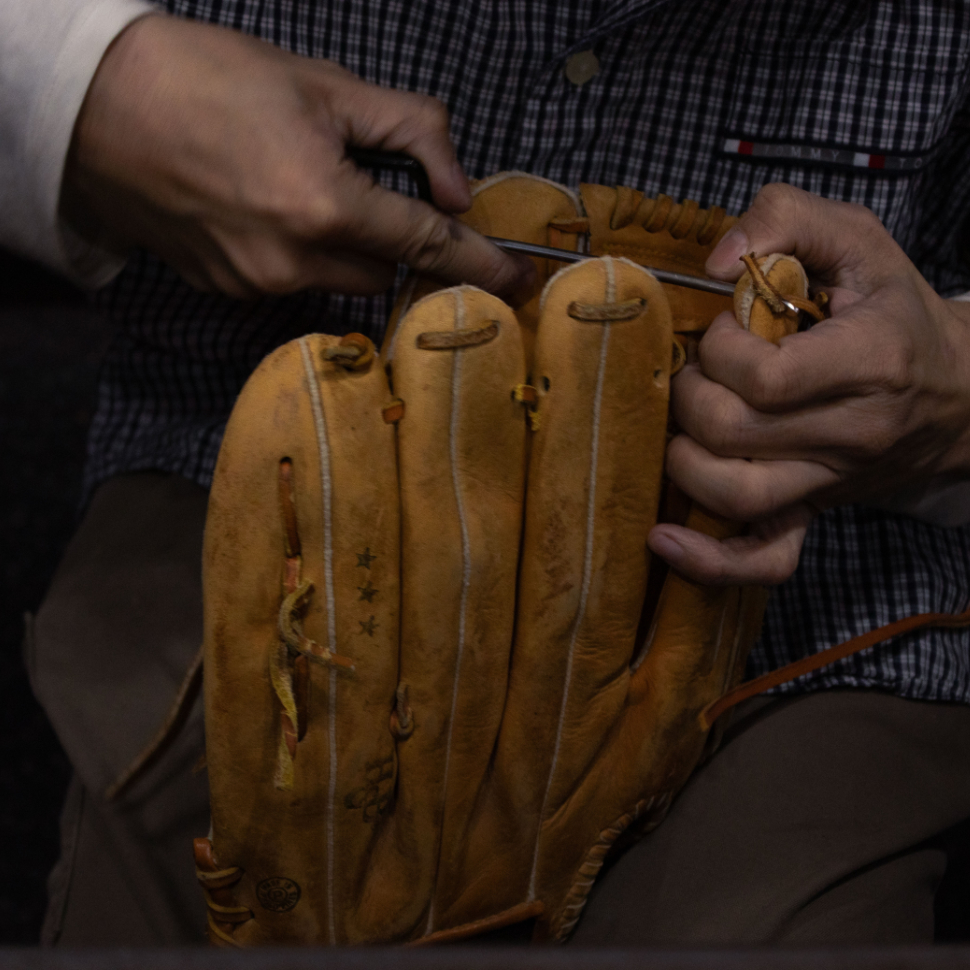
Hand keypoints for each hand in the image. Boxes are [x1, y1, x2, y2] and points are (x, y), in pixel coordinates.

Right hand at [60, 16, 530, 297]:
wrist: (97, 104)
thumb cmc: (212, 77)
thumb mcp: (326, 83)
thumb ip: (412, 132)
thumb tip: (457, 190)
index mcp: (325, 205)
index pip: (427, 245)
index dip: (480, 264)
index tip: (517, 283)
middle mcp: (293, 261)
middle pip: (385, 269)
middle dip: (390, 235)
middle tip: (361, 183)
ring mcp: (255, 284)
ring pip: (339, 278)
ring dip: (344, 244)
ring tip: (296, 185)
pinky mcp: (226, 290)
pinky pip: (291, 282)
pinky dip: (298, 252)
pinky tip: (261, 206)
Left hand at [648, 183, 969, 585]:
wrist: (957, 391)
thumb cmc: (893, 309)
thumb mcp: (856, 238)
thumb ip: (785, 218)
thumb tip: (715, 261)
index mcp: (869, 360)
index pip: (762, 378)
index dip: (718, 352)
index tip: (723, 329)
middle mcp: (852, 432)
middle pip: (731, 435)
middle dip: (689, 397)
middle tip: (698, 372)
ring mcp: (831, 481)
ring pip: (735, 498)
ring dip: (683, 461)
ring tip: (686, 425)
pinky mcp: (815, 511)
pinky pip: (764, 558)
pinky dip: (710, 562)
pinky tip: (664, 540)